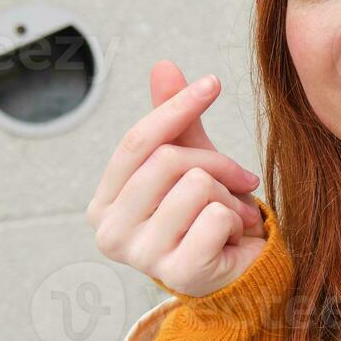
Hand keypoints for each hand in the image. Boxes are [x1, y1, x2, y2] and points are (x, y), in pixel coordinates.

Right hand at [86, 61, 271, 298]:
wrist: (238, 274)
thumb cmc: (205, 216)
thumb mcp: (188, 161)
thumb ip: (173, 119)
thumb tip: (164, 65)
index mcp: (102, 205)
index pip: (137, 142)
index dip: (175, 107)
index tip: (213, 83)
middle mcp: (110, 234)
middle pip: (169, 160)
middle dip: (216, 163)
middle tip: (237, 182)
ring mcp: (142, 257)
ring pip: (197, 186)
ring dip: (228, 196)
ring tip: (229, 215)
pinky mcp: (179, 274)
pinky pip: (217, 216)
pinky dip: (236, 220)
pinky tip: (233, 238)